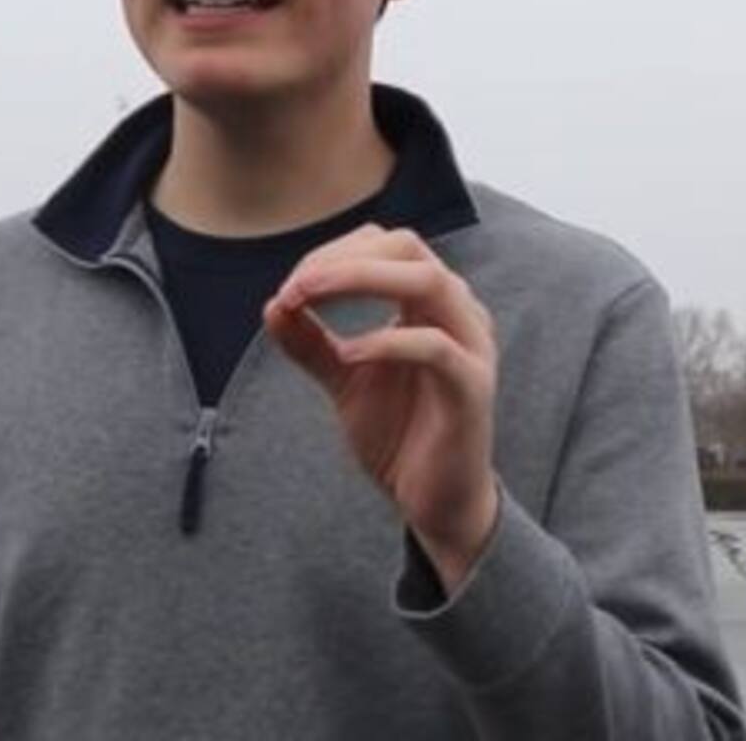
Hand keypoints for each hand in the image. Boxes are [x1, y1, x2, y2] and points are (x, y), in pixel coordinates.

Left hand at [263, 225, 498, 586]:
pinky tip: (346, 355)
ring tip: (308, 298)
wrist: (436, 502)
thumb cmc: (398, 432)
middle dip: (342, 259)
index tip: (291, 287)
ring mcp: (472, 345)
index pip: (384, 244)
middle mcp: (458, 310)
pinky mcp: (473, 387)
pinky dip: (385, 342)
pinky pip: (435, 347)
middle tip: (295, 287)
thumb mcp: (343, 380)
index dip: (333, 253)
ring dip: (359, 279)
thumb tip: (272, 304)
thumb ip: (311, 343)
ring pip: (428, 281)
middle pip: (406, 246)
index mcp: (430, 301)